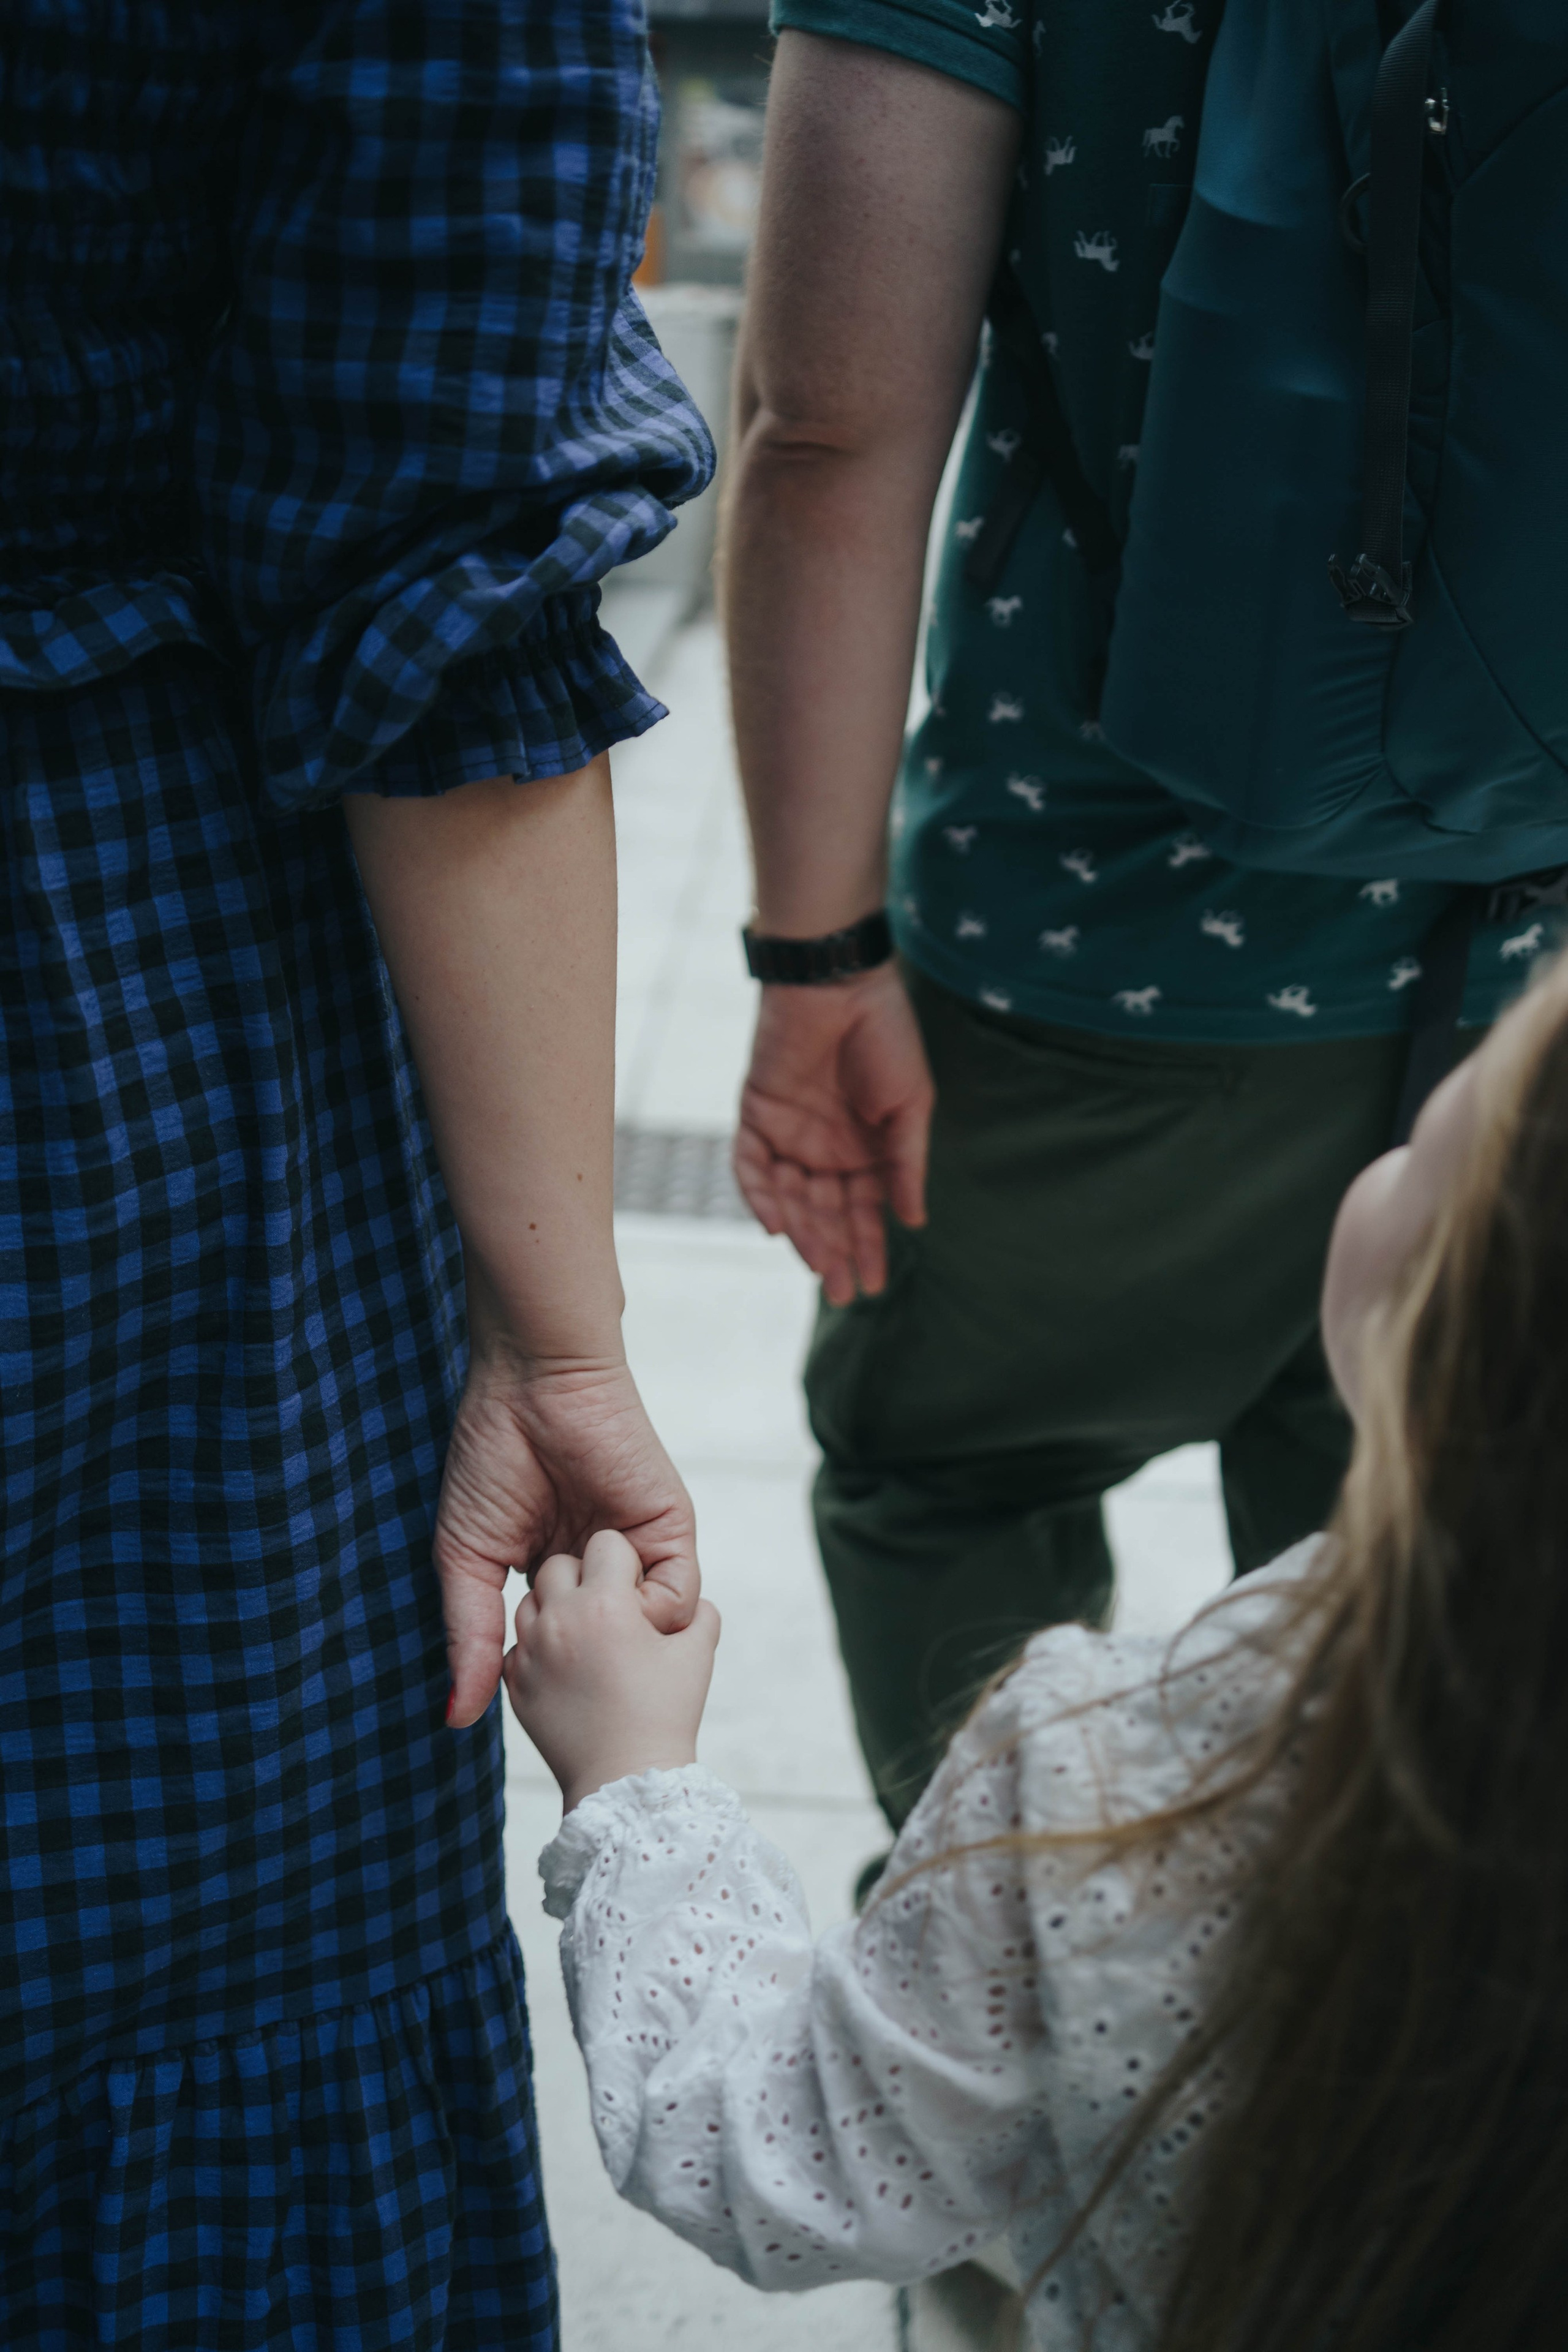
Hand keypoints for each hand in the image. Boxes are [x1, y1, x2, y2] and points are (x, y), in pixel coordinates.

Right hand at [436, 1344, 698, 1727]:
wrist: (534, 1385)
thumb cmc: (491, 1459)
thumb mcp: (468, 1560)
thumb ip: (471, 1636)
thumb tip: (458, 1717)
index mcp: (554, 1571)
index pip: (565, 1649)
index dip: (551, 1676)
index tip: (534, 1687)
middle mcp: (601, 1566)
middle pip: (613, 1649)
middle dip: (595, 1671)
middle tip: (573, 1675)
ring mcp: (637, 1550)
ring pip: (649, 1634)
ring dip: (623, 1643)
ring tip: (593, 1627)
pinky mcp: (669, 1530)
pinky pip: (680, 1598)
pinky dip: (654, 1613)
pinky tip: (623, 1599)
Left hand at [504, 1530, 721, 1811]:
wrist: (623, 1784)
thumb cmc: (664, 1718)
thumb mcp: (696, 1656)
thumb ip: (700, 1615)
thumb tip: (694, 1601)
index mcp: (605, 1606)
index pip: (607, 1544)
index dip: (626, 1562)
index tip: (635, 1591)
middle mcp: (560, 1621)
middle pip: (560, 1565)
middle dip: (583, 1578)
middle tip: (608, 1611)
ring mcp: (531, 1654)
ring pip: (532, 1601)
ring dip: (555, 1608)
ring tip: (585, 1637)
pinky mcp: (515, 1685)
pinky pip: (516, 1644)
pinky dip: (538, 1646)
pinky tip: (566, 1666)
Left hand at [733, 963, 934, 1303]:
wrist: (839, 981)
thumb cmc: (886, 1037)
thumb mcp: (910, 1106)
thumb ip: (905, 1165)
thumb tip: (913, 1222)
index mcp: (865, 1149)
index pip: (864, 1210)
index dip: (870, 1246)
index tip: (875, 1283)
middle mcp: (825, 1148)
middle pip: (825, 1213)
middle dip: (836, 1252)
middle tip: (846, 1292)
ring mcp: (789, 1133)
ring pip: (790, 1198)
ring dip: (803, 1233)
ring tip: (819, 1267)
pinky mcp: (756, 1115)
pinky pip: (752, 1166)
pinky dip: (761, 1196)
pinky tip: (777, 1226)